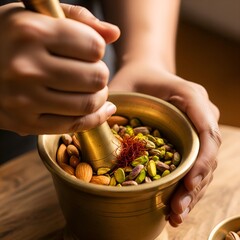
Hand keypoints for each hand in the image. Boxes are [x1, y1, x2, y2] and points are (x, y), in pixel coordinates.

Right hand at [0, 3, 119, 134]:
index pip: (94, 47)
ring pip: (89, 104)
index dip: (97, 48)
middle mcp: (27, 68)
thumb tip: (114, 34)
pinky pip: (75, 125)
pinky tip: (102, 109)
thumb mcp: (37, 17)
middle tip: (91, 72)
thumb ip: (78, 20)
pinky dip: (96, 118)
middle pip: (96, 78)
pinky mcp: (26, 123)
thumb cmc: (9, 38)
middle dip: (100, 74)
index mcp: (31, 32)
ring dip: (99, 96)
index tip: (89, 50)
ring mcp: (25, 100)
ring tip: (92, 89)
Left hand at [109, 58, 221, 226]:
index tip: (187, 185)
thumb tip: (96, 129)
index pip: (206, 131)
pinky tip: (174, 203)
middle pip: (207, 154)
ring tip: (176, 215)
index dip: (201, 161)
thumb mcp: (122, 85)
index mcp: (191, 97)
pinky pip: (193, 163)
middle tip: (177, 211)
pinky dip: (186, 184)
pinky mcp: (190, 138)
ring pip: (203, 164)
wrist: (146, 75)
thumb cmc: (134, 79)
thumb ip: (112, 103)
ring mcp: (198, 127)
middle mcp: (201, 113)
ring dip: (192, 191)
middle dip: (195, 185)